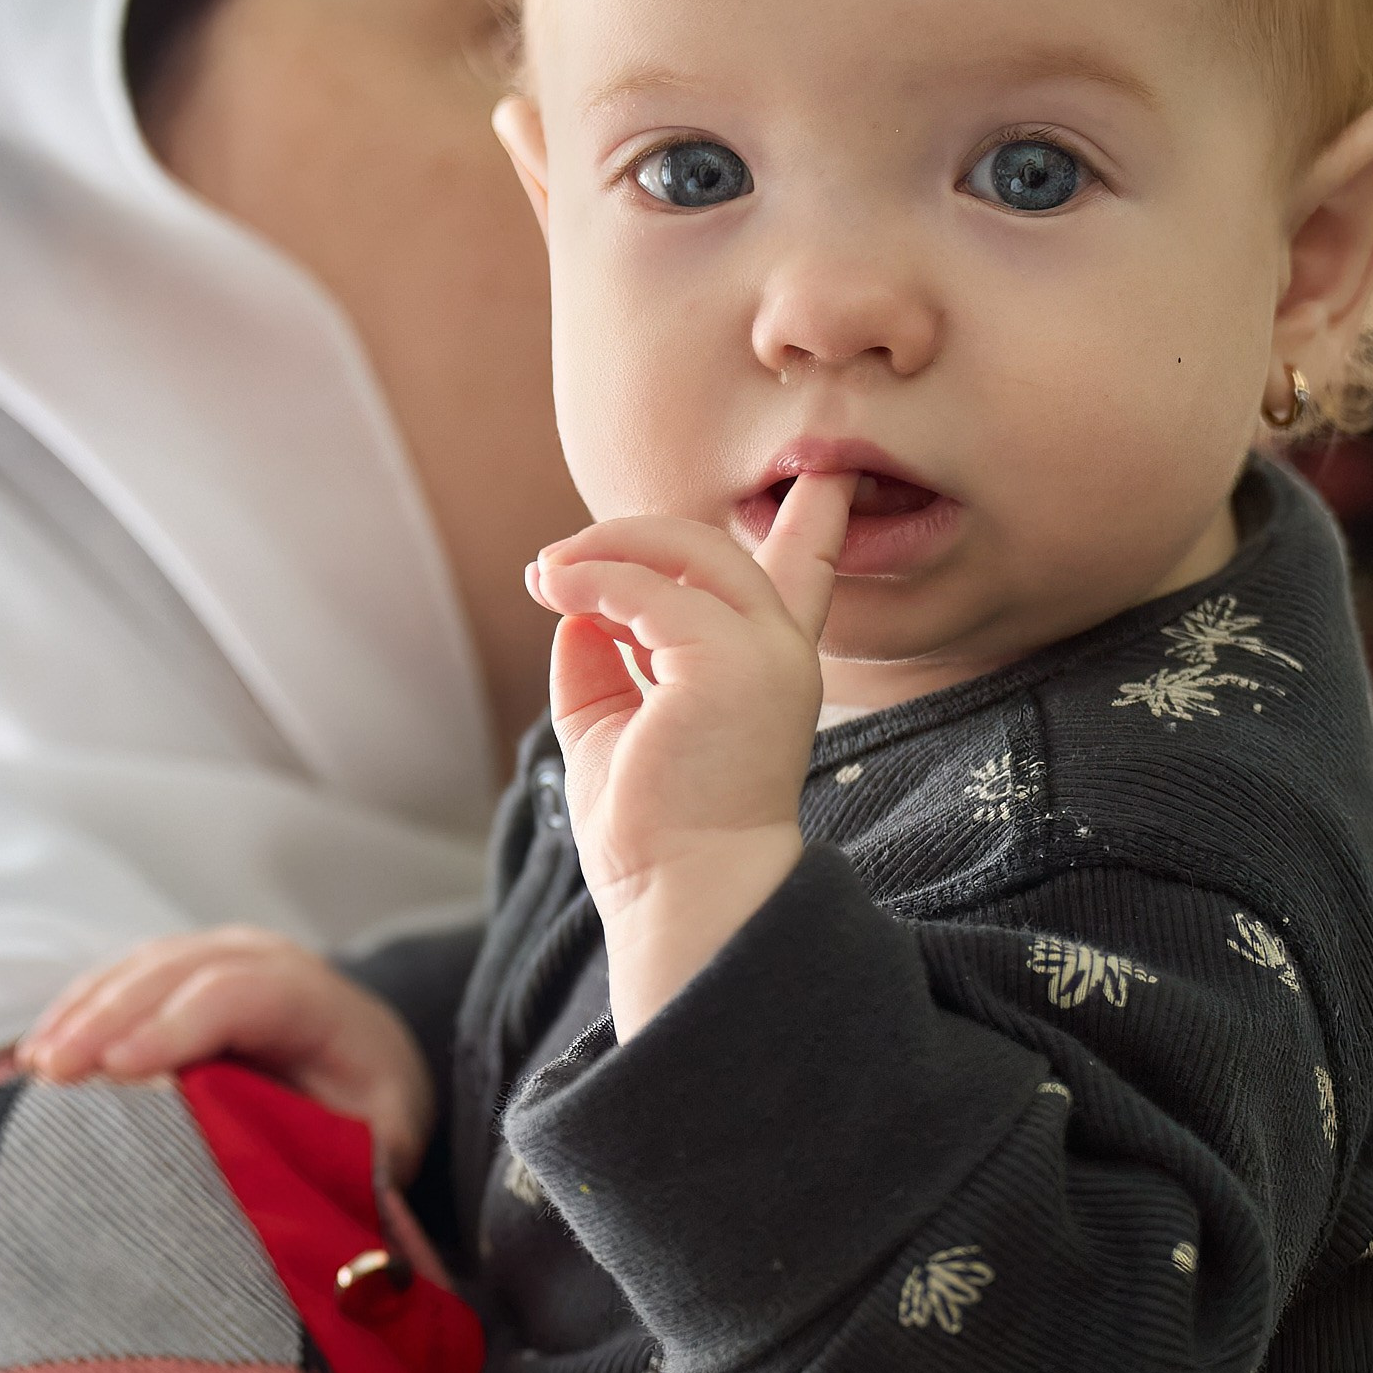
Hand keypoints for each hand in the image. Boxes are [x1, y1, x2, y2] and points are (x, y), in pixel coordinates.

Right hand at [18, 929, 434, 1177]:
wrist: (374, 1062)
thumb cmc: (373, 1112)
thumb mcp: (383, 1141)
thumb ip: (344, 1164)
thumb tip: (300, 1220)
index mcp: (317, 1000)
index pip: (240, 996)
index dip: (177, 1026)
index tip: (117, 1070)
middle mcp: (263, 960)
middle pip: (175, 973)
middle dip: (108, 1019)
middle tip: (52, 1073)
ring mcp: (216, 957)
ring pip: (138, 969)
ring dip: (81, 1012)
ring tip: (35, 1066)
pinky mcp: (179, 973)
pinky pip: (120, 980)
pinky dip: (78, 1012)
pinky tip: (39, 1052)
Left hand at [528, 472, 853, 1034]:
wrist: (680, 895)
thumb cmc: (651, 833)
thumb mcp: (615, 727)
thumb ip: (603, 661)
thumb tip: (573, 605)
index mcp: (769, 670)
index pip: (803, 574)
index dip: (809, 522)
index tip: (827, 477)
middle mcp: (780, 653)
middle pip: (718, 547)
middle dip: (634, 534)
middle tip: (559, 560)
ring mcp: (761, 653)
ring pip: (682, 551)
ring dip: (600, 552)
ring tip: (545, 573)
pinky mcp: (725, 661)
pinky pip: (645, 590)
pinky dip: (590, 580)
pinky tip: (552, 588)